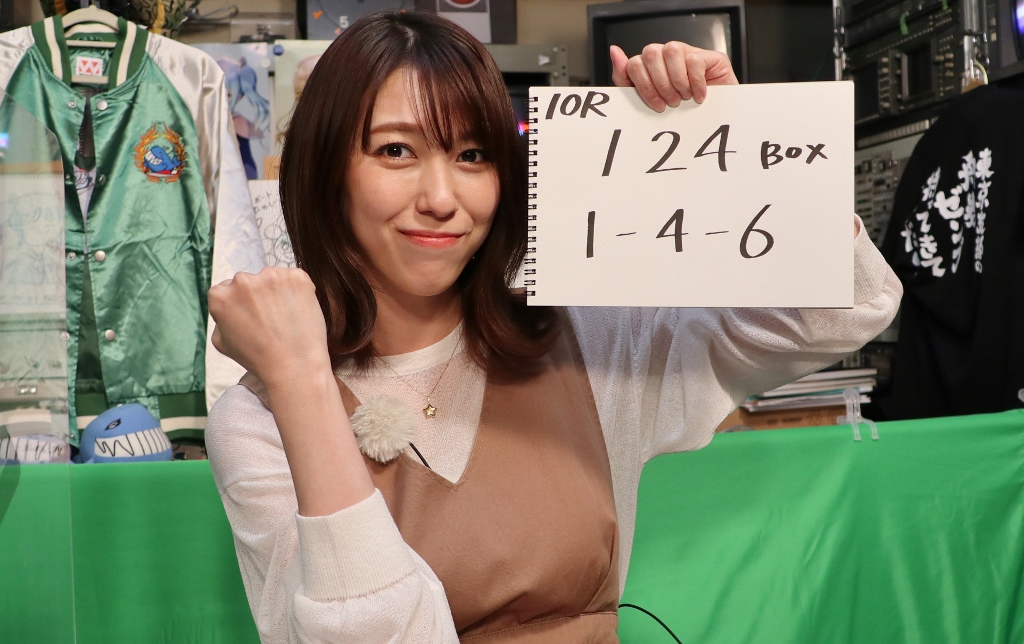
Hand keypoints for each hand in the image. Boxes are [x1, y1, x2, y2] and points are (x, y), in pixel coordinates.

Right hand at [209, 267, 331, 389]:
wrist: (294, 365)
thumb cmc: (257, 358)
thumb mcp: (222, 342)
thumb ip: (220, 318)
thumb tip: (227, 304)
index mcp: (219, 295)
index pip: (227, 290)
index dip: (241, 306)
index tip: (252, 319)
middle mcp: (242, 280)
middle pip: (249, 282)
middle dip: (258, 296)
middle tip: (270, 320)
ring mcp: (270, 275)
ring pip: (272, 278)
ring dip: (277, 291)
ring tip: (285, 319)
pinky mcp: (296, 276)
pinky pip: (296, 278)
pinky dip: (299, 291)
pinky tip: (298, 311)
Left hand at [610, 42, 737, 109]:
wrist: (714, 123)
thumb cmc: (681, 114)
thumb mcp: (646, 102)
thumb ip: (626, 78)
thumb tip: (614, 51)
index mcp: (651, 67)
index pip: (634, 63)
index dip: (643, 86)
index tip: (656, 105)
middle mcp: (668, 57)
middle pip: (650, 54)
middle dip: (659, 84)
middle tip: (671, 102)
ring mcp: (689, 54)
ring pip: (671, 50)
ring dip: (676, 80)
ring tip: (684, 97)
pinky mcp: (710, 57)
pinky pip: (694, 59)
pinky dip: (695, 82)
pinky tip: (699, 95)